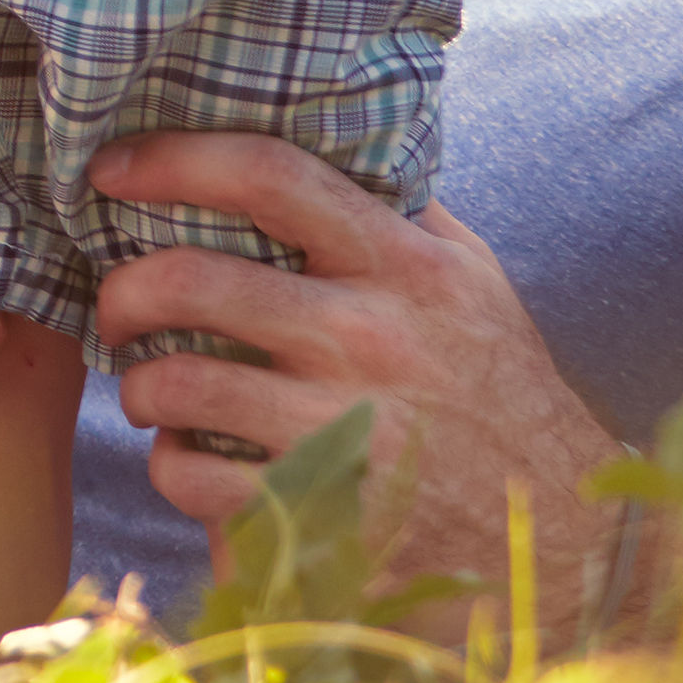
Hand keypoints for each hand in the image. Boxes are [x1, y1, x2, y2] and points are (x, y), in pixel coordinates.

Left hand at [84, 130, 625, 602]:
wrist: (567, 546)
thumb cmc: (504, 397)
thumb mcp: (475, 284)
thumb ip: (402, 214)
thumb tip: (333, 136)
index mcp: (406, 268)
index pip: (273, 177)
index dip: (174, 158)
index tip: (114, 166)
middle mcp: (371, 341)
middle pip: (190, 282)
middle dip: (122, 291)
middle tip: (116, 307)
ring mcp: (342, 432)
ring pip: (174, 385)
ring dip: (141, 387)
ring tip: (154, 390)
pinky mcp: (319, 517)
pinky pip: (192, 480)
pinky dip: (172, 468)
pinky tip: (194, 461)